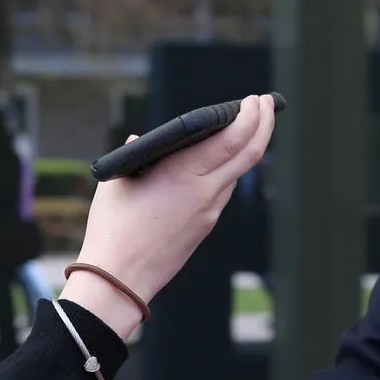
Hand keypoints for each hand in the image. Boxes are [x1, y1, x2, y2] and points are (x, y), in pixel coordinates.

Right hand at [62, 94, 275, 338]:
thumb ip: (136, 155)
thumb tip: (139, 140)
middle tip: (266, 103)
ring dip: (247, 147)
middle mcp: (204, 192)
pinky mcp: (205, 227)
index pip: (232, 139)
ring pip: (238, 173)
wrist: (120, 280)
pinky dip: (229, 169)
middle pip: (249, 153)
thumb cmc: (113, 229)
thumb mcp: (120, 182)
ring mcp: (209, 212)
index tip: (255, 99)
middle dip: (263, 124)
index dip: (250, 117)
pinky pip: (223, 191)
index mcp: (183, 174)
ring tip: (244, 126)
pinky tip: (219, 161)